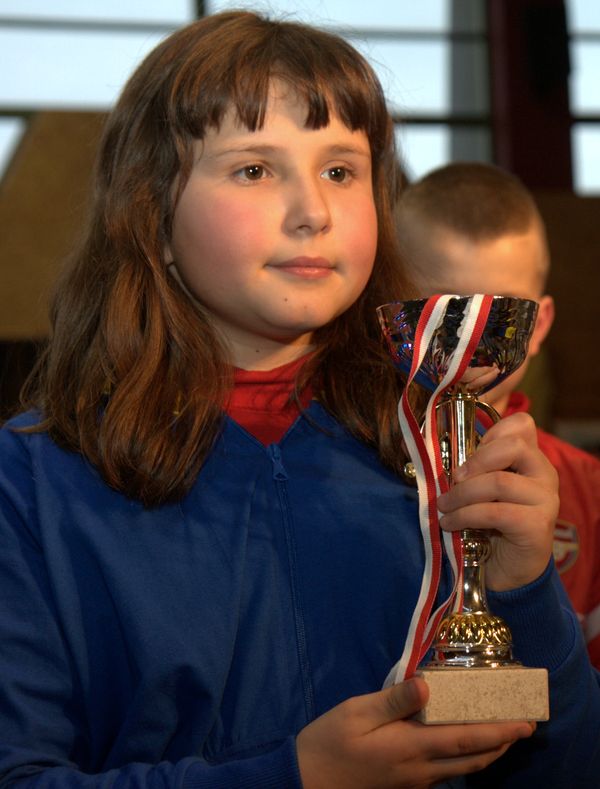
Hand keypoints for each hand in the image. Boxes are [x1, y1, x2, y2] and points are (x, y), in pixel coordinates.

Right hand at [296, 678, 533, 787]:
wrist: (307, 780)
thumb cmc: (330, 741)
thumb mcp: (357, 712)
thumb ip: (394, 700)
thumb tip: (428, 685)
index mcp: (410, 747)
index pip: (464, 740)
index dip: (497, 732)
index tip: (523, 723)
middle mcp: (420, 769)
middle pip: (472, 760)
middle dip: (501, 743)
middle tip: (524, 727)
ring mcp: (414, 781)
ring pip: (462, 770)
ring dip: (487, 752)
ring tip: (504, 735)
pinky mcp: (406, 784)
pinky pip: (447, 773)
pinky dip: (466, 758)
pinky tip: (465, 746)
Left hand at [436, 411, 558, 590]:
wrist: (505, 569)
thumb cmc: (488, 524)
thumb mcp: (477, 488)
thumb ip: (470, 468)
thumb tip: (433, 454)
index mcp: (530, 458)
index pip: (521, 424)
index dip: (492, 432)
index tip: (466, 453)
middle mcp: (544, 474)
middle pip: (514, 446)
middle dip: (475, 461)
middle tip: (453, 479)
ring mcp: (545, 500)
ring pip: (499, 482)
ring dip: (461, 494)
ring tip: (443, 507)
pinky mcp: (537, 526)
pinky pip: (495, 512)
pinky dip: (465, 516)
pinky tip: (450, 523)